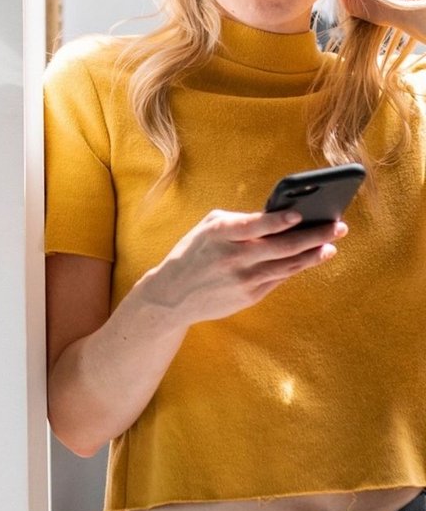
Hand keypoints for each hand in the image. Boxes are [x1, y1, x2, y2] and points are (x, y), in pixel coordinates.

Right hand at [136, 208, 346, 327]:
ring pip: (288, 265)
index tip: (301, 214)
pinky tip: (312, 257)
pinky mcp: (250, 296)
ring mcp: (243, 279)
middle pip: (282, 247)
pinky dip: (298, 266)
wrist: (172, 294)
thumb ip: (239, 222)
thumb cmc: (193, 253)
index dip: (278, 221)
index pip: (254, 225)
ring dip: (314, 254)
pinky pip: (280, 278)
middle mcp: (233, 257)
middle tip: (338, 226)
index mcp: (219, 234)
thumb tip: (279, 217)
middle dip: (315, 236)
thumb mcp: (207, 229)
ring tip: (331, 244)